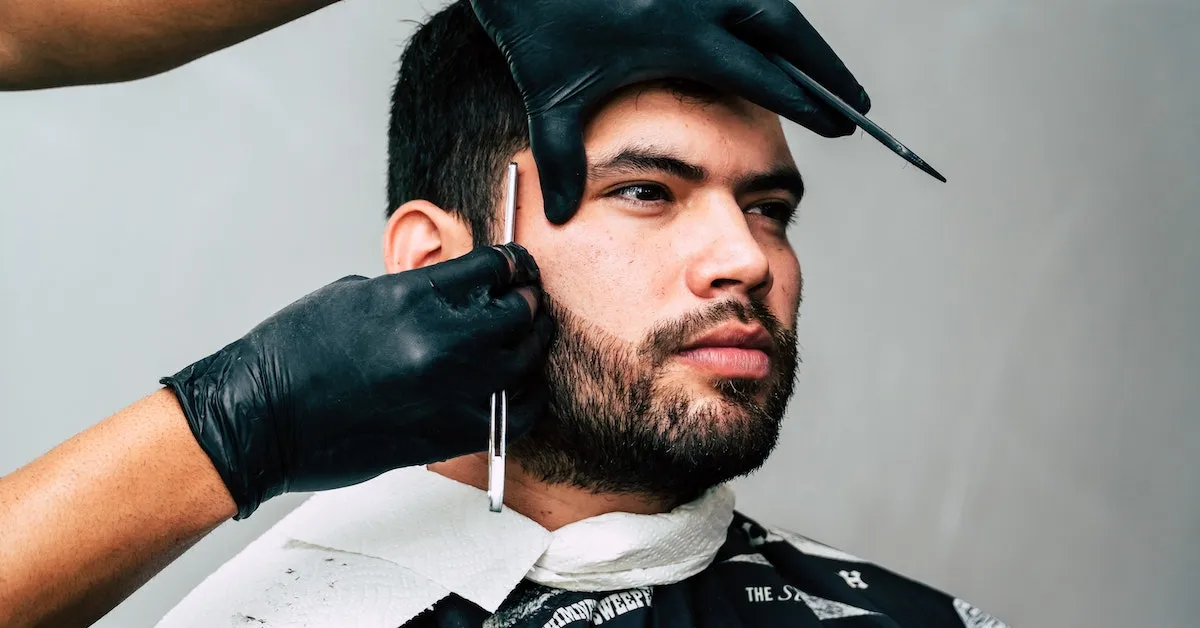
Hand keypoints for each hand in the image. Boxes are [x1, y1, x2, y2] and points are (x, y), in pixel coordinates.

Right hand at [161, 244, 553, 518]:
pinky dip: (529, 397)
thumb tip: (453, 296)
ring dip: (533, 345)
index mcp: (413, 296)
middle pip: (518, 312)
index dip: (514, 264)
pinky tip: (524, 387)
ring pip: (526, 361)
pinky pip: (518, 414)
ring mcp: (451, 391)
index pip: (493, 267)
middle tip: (529, 300)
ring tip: (531, 338)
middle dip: (527, 301)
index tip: (519, 268)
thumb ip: (414, 292)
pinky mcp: (452, 435)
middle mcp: (441, 341)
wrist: (262, 418)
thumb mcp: (356, 296)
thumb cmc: (294, 356)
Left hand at [469, 0, 870, 223]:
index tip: (841, 124)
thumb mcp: (549, 97)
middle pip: (783, 28)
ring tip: (827, 75)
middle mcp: (694, 1)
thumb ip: (561, 158)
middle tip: (858, 106)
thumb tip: (556, 218)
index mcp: (676, 38)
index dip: (806, 99)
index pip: (761, 72)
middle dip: (825, 67)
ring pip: (766, 3)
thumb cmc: (532, 31)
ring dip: (801, 39)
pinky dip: (766, 16)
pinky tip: (775, 40)